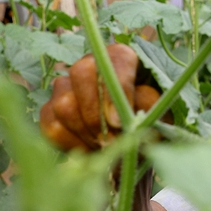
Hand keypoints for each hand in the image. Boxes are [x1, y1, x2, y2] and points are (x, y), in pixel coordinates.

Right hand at [40, 43, 161, 150]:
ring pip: (63, 103)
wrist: (133, 148)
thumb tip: (115, 119)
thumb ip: (145, 110)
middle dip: (96, 115)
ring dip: (85, 133)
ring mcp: (66, 85)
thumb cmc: (151, 124)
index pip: (116, 59)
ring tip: (105, 149)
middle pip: (81, 73)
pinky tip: (89, 152)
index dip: (116, 89)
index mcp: (123, 58)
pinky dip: (69, 144)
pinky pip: (50, 124)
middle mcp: (91, 64)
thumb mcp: (159, 115)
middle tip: (111, 142)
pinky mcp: (50, 109)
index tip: (118, 122)